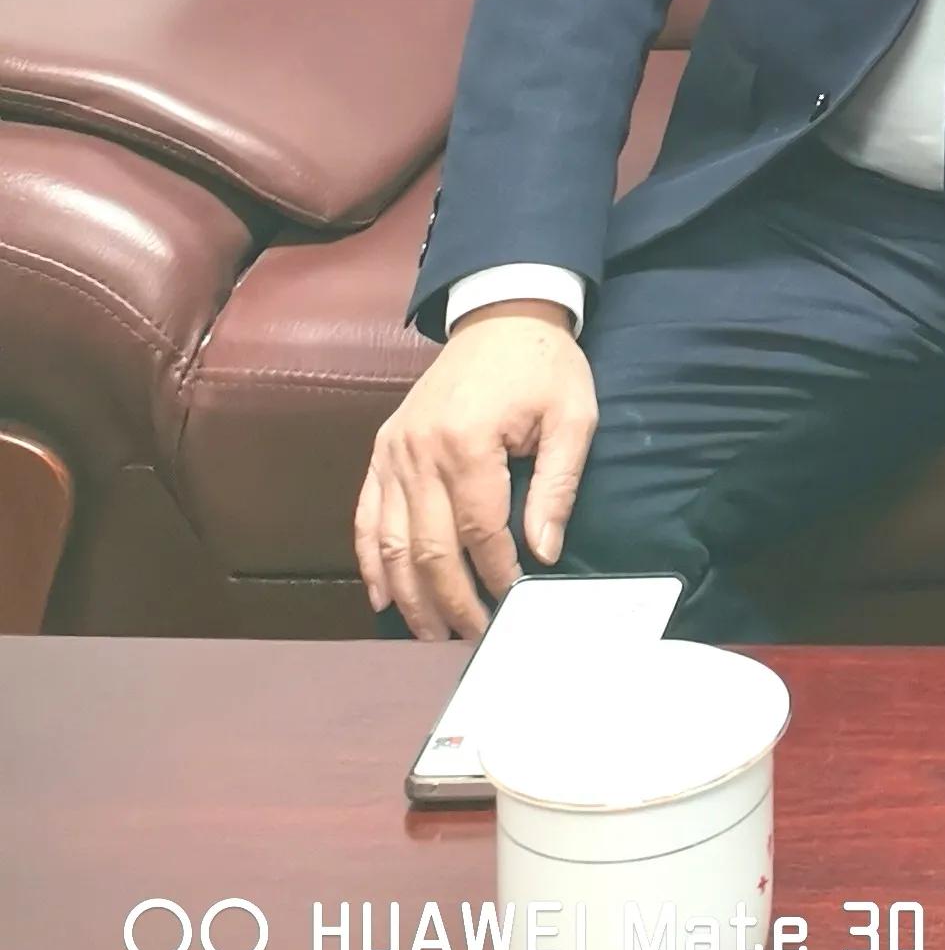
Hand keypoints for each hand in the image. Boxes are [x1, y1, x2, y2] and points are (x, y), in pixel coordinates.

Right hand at [354, 303, 596, 638]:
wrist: (501, 314)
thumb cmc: (543, 366)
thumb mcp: (572, 416)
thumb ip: (556, 486)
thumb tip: (544, 552)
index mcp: (468, 441)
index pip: (479, 530)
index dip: (496, 573)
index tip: (514, 601)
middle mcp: (419, 451)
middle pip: (429, 547)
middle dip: (452, 599)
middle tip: (473, 635)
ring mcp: (393, 451)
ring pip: (392, 542)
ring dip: (410, 595)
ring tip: (432, 633)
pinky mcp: (382, 449)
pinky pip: (367, 516)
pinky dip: (372, 562)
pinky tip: (384, 598)